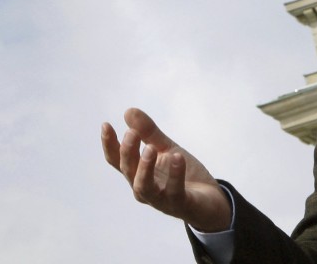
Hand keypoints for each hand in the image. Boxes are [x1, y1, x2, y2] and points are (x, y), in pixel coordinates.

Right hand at [101, 108, 231, 231]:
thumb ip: (148, 133)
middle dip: (128, 152)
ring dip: (145, 167)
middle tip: (132, 133)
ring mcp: (160, 199)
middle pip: (129, 171)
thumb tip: (128, 111)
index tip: (106, 125)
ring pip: (144, 187)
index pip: (117, 160)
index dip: (109, 144)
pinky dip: (175, 174)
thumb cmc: (184, 175)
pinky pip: (174, 191)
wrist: (210, 200)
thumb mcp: (167, 148)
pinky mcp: (179, 204)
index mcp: (139, 174)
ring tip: (150, 149)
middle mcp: (144, 188)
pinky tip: (178, 157)